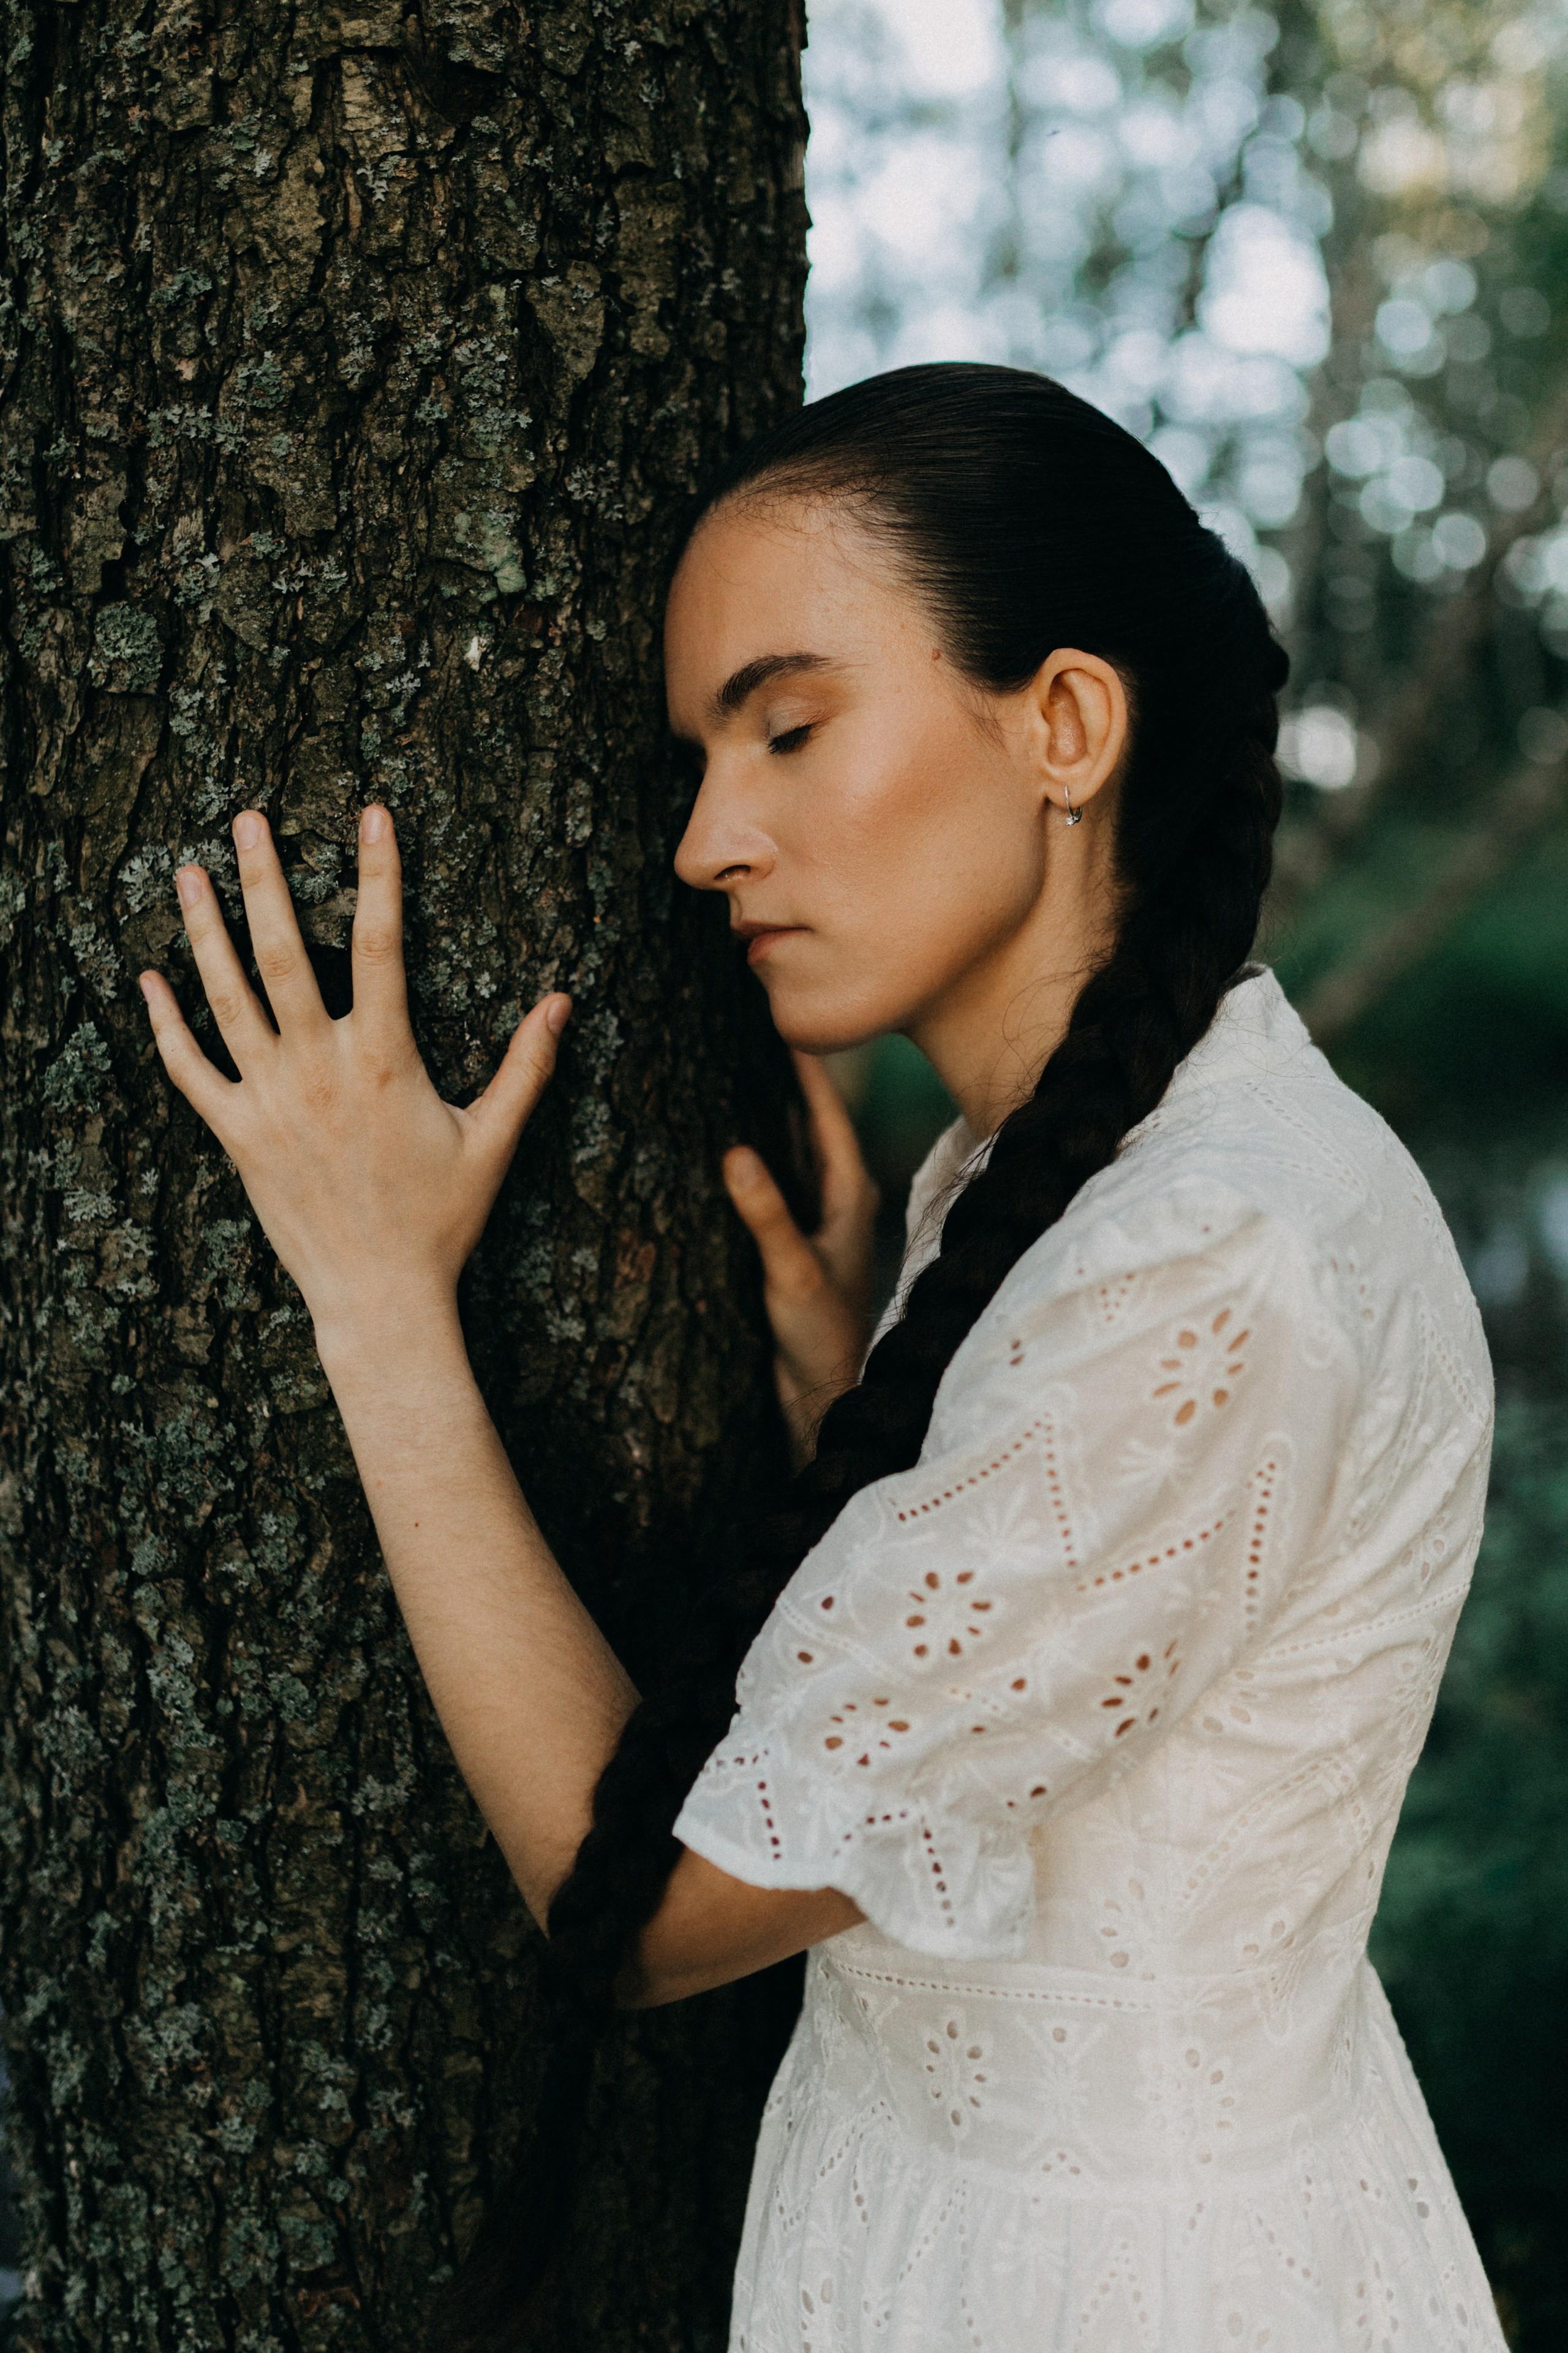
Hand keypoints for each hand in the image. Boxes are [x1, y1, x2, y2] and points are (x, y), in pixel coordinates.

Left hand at [138, 804, 568, 1361]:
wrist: (380, 1296)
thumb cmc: (441, 1220)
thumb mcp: (495, 1138)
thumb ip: (526, 1065)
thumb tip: (563, 1001)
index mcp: (384, 1058)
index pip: (382, 943)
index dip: (379, 873)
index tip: (372, 815)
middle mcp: (319, 1068)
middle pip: (284, 952)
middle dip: (266, 878)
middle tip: (248, 818)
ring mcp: (271, 1100)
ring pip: (228, 997)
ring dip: (205, 929)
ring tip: (188, 870)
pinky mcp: (237, 1136)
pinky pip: (190, 1070)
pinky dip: (166, 1024)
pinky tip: (150, 979)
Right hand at [723, 1051, 878, 1464]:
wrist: (824, 1397)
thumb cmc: (822, 1338)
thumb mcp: (793, 1272)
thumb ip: (766, 1215)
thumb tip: (735, 1154)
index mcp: (851, 1195)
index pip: (827, 1112)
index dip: (804, 1067)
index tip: (779, 1020)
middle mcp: (837, 1199)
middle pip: (808, 1122)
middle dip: (780, 1079)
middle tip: (746, 1029)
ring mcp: (815, 1219)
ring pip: (790, 1149)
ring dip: (765, 1113)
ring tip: (727, 1068)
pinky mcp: (791, 1241)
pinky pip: (773, 1180)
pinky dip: (752, 1155)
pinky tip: (720, 1140)